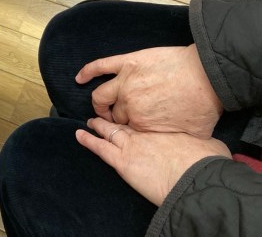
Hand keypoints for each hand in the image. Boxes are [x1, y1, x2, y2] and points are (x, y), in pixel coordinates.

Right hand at [75, 44, 221, 137]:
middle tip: (117, 117)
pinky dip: (87, 72)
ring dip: (99, 102)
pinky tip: (78, 78)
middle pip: (113, 113)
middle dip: (114, 117)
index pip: (126, 130)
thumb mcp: (192, 133)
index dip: (128, 129)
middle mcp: (128, 103)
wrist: (209, 74)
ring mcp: (125, 81)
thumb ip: (172, 138)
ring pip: (101, 94)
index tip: (129, 129)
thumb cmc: (204, 104)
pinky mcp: (127, 62)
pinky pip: (100, 66)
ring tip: (100, 104)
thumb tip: (166, 143)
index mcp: (141, 123)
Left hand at [76, 117, 230, 205]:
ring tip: (91, 121)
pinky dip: (89, 140)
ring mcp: (131, 145)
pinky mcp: (122, 162)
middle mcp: (144, 131)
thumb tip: (207, 142)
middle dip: (114, 115)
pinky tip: (79, 135)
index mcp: (164, 127)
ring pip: (110, 131)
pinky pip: (100, 148)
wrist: (196, 177)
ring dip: (99, 126)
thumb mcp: (207, 144)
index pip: (145, 118)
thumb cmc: (206, 162)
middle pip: (126, 120)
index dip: (137, 114)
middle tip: (105, 111)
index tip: (133, 110)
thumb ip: (199, 140)